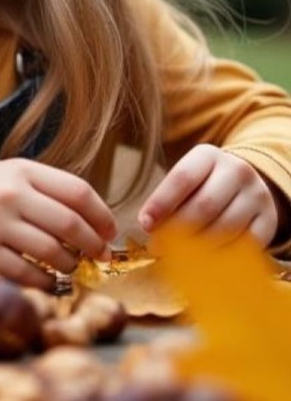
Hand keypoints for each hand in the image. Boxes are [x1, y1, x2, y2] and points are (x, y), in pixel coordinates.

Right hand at [0, 158, 116, 288]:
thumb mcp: (12, 175)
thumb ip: (50, 191)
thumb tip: (97, 223)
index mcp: (23, 171)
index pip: (78, 192)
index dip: (102, 215)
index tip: (109, 231)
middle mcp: (10, 195)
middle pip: (69, 224)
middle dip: (92, 244)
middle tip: (98, 255)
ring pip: (51, 251)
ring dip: (70, 264)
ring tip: (70, 265)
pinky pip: (25, 273)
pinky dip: (45, 282)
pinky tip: (50, 282)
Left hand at [138, 144, 277, 245]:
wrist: (243, 186)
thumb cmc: (200, 186)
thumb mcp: (184, 181)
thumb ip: (167, 200)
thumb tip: (150, 228)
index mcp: (208, 155)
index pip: (182, 178)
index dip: (161, 203)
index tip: (145, 224)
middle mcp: (237, 170)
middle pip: (204, 205)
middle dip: (177, 230)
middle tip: (158, 247)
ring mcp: (256, 194)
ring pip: (225, 226)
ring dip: (197, 246)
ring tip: (178, 255)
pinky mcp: (269, 219)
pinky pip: (245, 243)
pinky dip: (222, 254)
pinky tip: (205, 259)